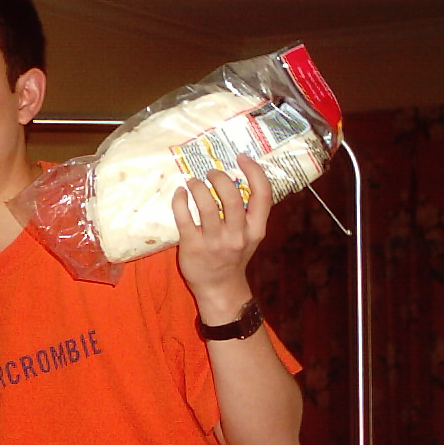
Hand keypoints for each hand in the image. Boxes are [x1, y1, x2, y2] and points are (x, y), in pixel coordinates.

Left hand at [172, 153, 271, 314]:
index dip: (254, 171)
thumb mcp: (251, 237)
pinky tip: (180, 194)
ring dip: (197, 186)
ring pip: (206, 204)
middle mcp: (237, 235)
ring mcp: (214, 241)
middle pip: (231, 196)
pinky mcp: (193, 246)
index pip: (263, 195)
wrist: (219, 287)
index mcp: (255, 229)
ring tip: (192, 182)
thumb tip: (237, 178)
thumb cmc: (233, 257)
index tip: (241, 157)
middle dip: (219, 177)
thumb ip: (249, 213)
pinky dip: (180, 200)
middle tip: (210, 173)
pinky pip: (184, 217)